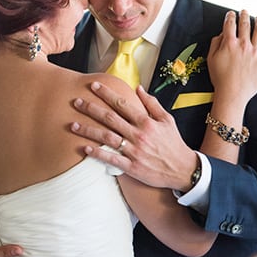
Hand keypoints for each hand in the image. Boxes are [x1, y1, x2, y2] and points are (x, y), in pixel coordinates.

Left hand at [72, 83, 196, 190]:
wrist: (183, 170)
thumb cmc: (173, 143)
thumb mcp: (167, 120)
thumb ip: (152, 103)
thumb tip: (138, 88)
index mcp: (146, 122)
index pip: (122, 104)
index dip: (106, 94)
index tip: (94, 86)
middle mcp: (138, 135)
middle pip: (110, 118)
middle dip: (91, 108)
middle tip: (76, 102)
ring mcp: (134, 151)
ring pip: (106, 137)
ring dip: (88, 131)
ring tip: (73, 125)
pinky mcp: (132, 167)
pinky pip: (111, 159)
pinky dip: (97, 154)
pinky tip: (84, 149)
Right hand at [208, 10, 256, 106]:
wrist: (232, 93)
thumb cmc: (219, 77)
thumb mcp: (210, 59)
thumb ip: (215, 44)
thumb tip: (220, 35)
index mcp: (229, 43)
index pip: (229, 25)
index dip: (230, 17)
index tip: (230, 13)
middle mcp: (244, 44)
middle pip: (245, 25)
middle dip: (244, 16)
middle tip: (244, 11)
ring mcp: (256, 52)